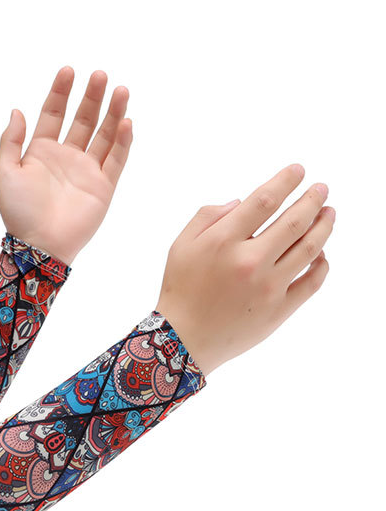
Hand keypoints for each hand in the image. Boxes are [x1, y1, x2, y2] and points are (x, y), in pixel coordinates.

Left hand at [0, 66, 131, 265]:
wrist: (39, 245)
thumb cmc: (18, 212)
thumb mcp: (4, 173)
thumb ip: (10, 141)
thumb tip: (17, 110)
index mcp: (41, 151)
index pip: (53, 114)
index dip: (61, 92)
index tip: (68, 71)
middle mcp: (66, 157)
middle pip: (83, 119)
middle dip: (92, 97)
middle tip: (100, 75)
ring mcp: (87, 171)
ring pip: (104, 135)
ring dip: (113, 113)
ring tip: (120, 90)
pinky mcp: (103, 187)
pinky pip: (116, 160)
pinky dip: (123, 142)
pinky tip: (126, 122)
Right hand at [155, 163, 334, 375]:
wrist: (183, 339)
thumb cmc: (180, 289)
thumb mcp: (180, 246)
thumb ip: (207, 217)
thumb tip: (240, 203)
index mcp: (223, 242)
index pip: (264, 201)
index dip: (285, 182)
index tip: (298, 171)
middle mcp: (249, 261)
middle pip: (294, 221)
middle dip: (313, 199)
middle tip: (322, 189)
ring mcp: (268, 286)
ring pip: (310, 248)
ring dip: (324, 226)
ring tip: (330, 213)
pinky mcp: (279, 309)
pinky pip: (312, 282)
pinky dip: (322, 264)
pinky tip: (322, 253)